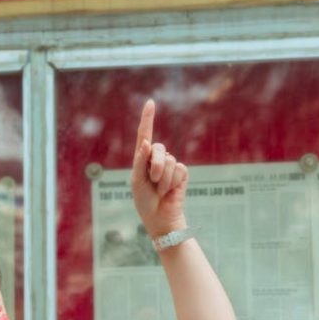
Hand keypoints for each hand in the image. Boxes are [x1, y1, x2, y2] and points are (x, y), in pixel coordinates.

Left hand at [131, 99, 188, 237]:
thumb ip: (140, 161)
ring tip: (160, 190)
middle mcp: (156, 158)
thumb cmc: (144, 200)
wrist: (160, 217)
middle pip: (159, 148)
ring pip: (169, 161)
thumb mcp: (137, 181)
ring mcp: (170, 165)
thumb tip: (145, 142)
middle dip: (155, 166)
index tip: (150, 103)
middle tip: (152, 182)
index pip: (145, 135)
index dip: (148, 119)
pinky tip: (170, 191)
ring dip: (163, 178)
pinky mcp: (181, 173)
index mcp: (142, 158)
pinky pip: (179, 169)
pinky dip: (172, 182)